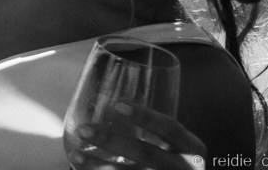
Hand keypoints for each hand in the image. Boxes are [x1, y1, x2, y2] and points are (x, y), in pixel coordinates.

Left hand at [69, 102, 206, 169]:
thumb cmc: (171, 160)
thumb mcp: (173, 146)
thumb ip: (151, 131)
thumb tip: (105, 105)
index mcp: (192, 148)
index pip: (170, 128)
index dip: (145, 116)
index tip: (117, 104)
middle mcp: (184, 168)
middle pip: (147, 153)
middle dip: (112, 141)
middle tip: (83, 130)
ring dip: (99, 166)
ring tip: (75, 156)